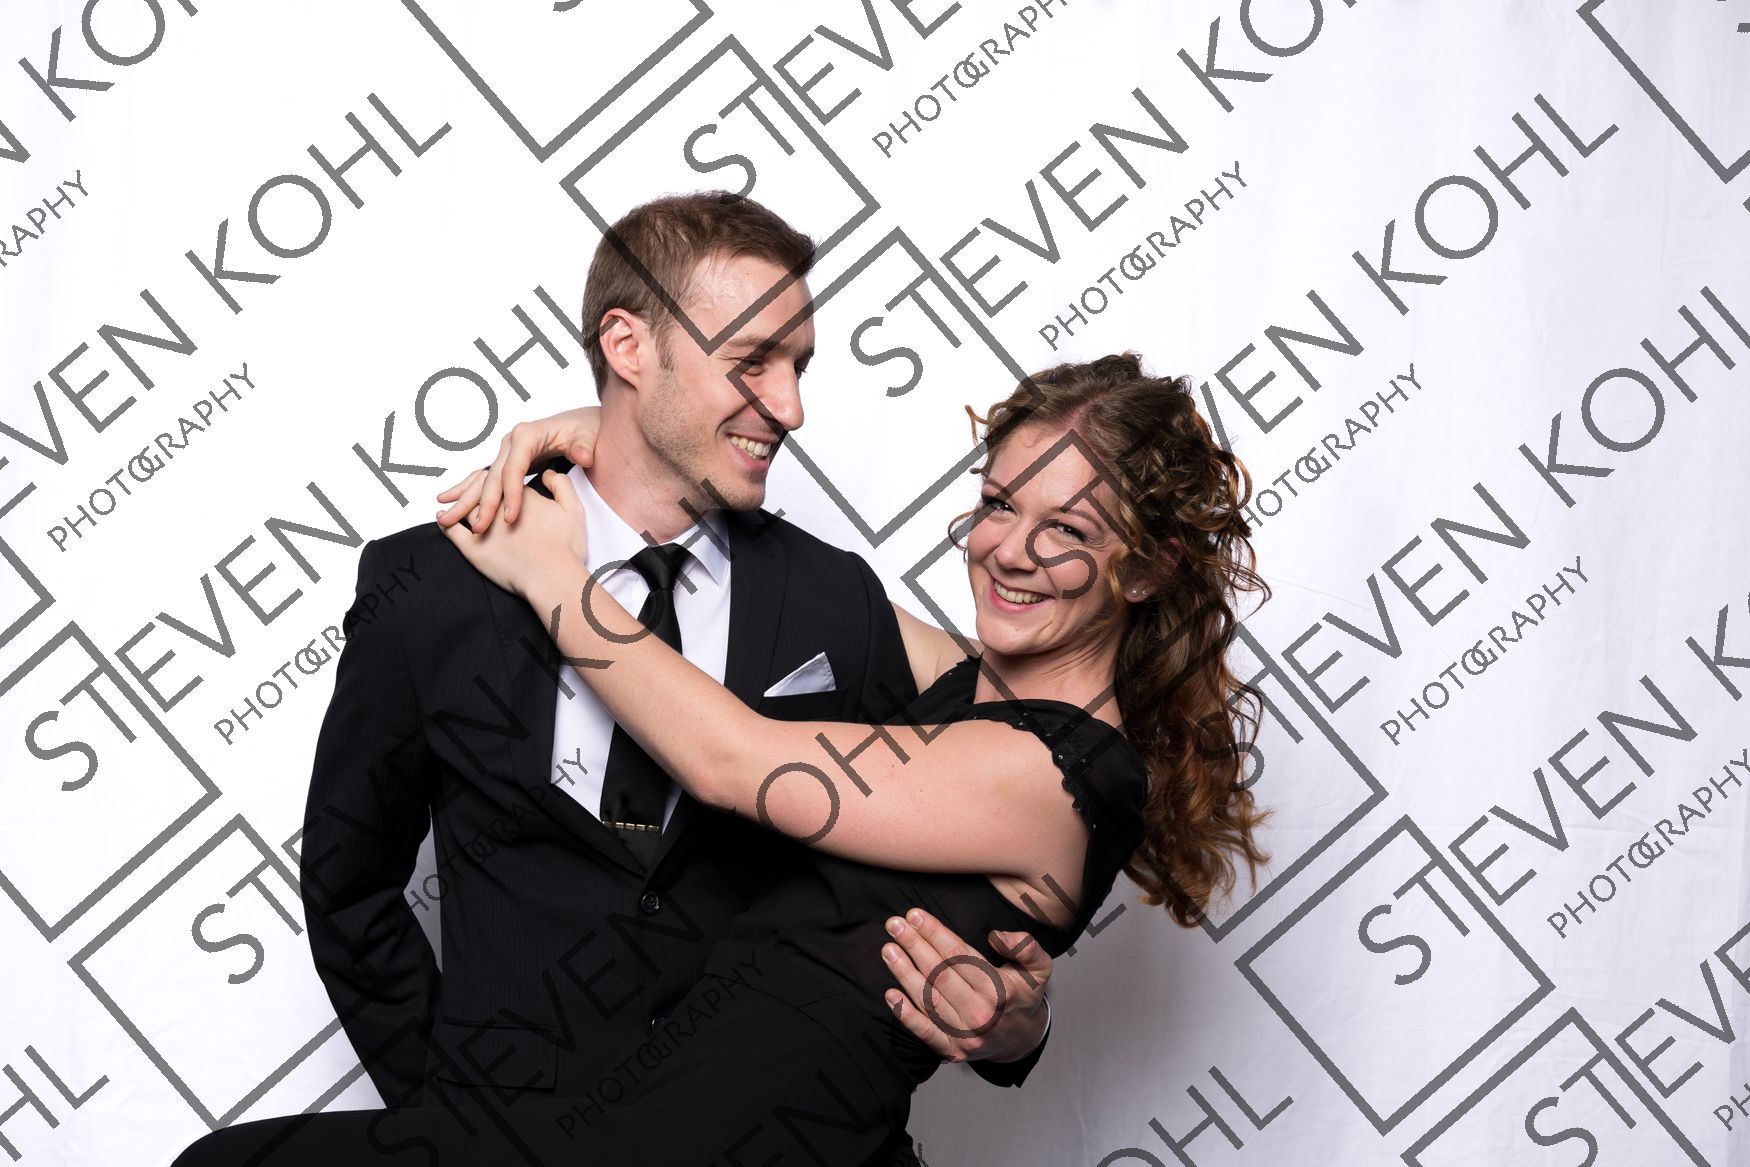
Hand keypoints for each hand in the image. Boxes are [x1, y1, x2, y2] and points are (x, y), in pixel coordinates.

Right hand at [435, 405, 603, 531]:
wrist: (582, 423)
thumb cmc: (585, 430)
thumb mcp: (588, 437)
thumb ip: (584, 447)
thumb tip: (582, 456)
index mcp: (528, 435)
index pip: (514, 469)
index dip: (511, 494)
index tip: (510, 518)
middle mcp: (512, 442)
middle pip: (494, 476)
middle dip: (486, 504)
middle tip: (480, 528)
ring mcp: (508, 451)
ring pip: (485, 479)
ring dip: (469, 500)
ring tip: (451, 519)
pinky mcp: (509, 461)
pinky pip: (488, 479)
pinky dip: (471, 491)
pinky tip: (453, 502)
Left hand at [439, 469, 588, 600]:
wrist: (553, 577)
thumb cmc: (566, 548)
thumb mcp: (573, 509)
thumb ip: (561, 485)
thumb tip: (548, 472)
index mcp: (520, 494)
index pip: (504, 479)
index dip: (499, 480)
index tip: (496, 481)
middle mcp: (497, 506)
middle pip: (480, 489)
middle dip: (473, 485)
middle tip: (466, 486)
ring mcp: (483, 527)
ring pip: (464, 507)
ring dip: (455, 503)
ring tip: (448, 501)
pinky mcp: (473, 549)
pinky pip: (452, 532)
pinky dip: (445, 523)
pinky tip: (442, 519)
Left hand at [880, 908, 1051, 1063]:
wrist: (1022, 1041)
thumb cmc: (1024, 996)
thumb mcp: (1039, 968)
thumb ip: (1026, 946)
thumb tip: (996, 936)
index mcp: (1000, 990)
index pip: (960, 955)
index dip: (935, 933)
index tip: (915, 915)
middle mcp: (981, 1013)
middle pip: (940, 974)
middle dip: (914, 946)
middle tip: (894, 924)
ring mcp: (965, 1035)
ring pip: (929, 999)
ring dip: (904, 973)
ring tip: (888, 949)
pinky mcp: (952, 1051)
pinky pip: (926, 1032)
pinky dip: (905, 1015)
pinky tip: (890, 994)